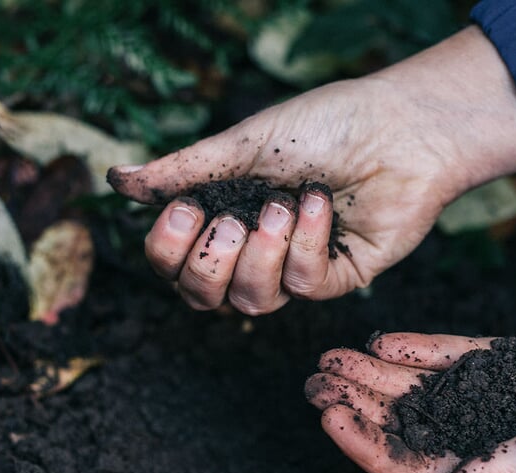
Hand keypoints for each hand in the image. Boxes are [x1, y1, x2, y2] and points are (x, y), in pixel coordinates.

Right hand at [108, 26, 515, 314]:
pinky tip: (318, 204)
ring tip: (280, 206)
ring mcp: (295, 267)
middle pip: (202, 297)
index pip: (174, 263)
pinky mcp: (336, 278)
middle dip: (208, 263)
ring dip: (259, 256)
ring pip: (250, 303)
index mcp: (225, 215)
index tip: (180, 212)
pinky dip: (304, 244)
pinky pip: (302, 287)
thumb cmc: (325, 125)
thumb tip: (117, 182)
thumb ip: (182, 171)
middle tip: (231, 220)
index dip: (167, 251)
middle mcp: (255, 249)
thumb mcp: (243, 145)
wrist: (397, 126)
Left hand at [305, 290, 515, 472]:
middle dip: (366, 406)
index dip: (372, 450)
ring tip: (337, 353)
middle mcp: (511, 444)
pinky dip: (426, 350)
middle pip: (421, 431)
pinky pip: (466, 357)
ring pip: (435, 392)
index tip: (328, 418)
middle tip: (316, 377)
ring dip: (386, 376)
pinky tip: (387, 338)